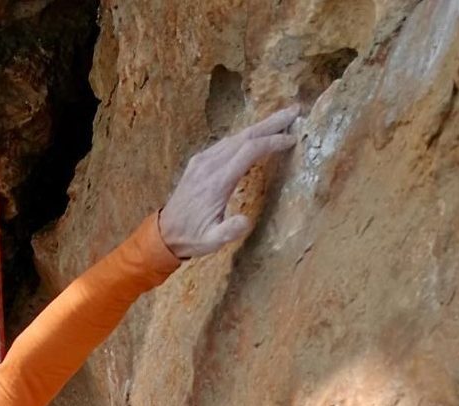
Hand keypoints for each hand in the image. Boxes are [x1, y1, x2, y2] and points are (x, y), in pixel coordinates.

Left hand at [159, 105, 299, 258]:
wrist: (164, 233)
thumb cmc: (193, 237)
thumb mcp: (211, 241)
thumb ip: (229, 231)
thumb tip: (245, 221)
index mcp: (217, 181)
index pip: (249, 151)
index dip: (272, 142)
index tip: (292, 139)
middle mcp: (209, 165)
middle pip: (244, 136)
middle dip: (271, 123)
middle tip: (294, 111)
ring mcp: (202, 161)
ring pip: (235, 137)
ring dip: (259, 127)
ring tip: (280, 121)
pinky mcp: (198, 162)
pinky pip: (225, 143)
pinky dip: (244, 136)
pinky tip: (254, 136)